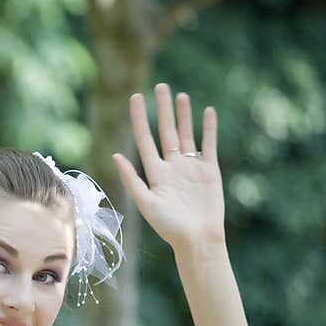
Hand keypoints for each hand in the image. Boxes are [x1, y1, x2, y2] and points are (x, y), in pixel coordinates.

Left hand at [112, 83, 225, 252]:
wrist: (197, 238)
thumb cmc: (169, 226)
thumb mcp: (146, 202)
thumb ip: (132, 179)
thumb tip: (115, 155)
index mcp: (155, 173)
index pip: (144, 139)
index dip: (140, 118)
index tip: (135, 97)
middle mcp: (172, 167)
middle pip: (166, 132)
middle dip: (162, 110)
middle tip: (160, 86)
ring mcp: (191, 167)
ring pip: (186, 135)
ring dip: (183, 115)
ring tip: (180, 95)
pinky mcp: (210, 171)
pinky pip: (209, 145)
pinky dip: (209, 129)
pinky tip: (207, 112)